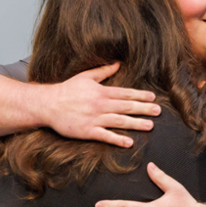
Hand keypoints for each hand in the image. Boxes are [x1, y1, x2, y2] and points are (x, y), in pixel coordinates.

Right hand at [43, 63, 160, 145]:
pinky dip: (117, 139)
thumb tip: (118, 63)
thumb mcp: (85, 77)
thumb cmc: (66, 90)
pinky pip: (105, 136)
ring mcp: (94, 118)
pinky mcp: (87, 131)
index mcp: (101, 91)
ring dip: (135, 123)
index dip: (140, 95)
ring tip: (150, 126)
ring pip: (119, 121)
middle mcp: (100, 105)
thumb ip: (103, 71)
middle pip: (126, 107)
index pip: (125, 93)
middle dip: (144, 109)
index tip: (152, 97)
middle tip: (158, 111)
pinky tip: (129, 142)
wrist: (47, 104)